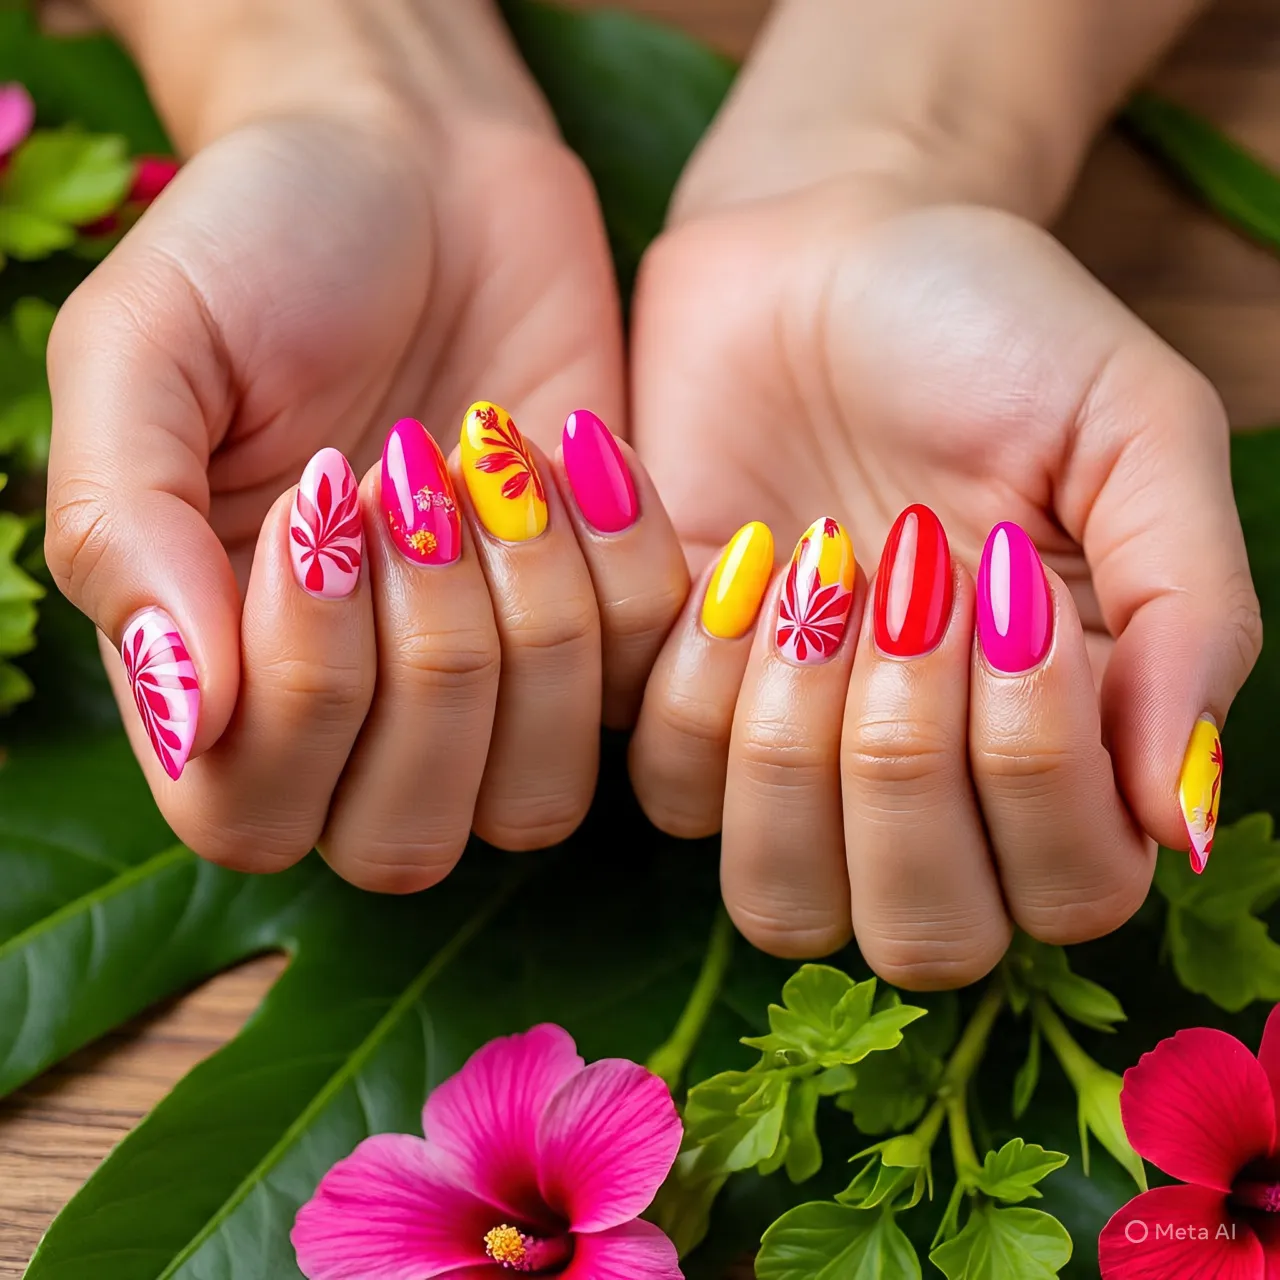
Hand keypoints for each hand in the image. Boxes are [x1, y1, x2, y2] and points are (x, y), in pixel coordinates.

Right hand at [45, 0, 686, 885]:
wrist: (424, 163)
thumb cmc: (261, 246)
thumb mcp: (143, 350)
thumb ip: (126, 531)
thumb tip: (183, 711)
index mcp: (221, 674)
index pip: (250, 814)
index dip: (302, 688)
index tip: (322, 497)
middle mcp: (358, 715)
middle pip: (401, 839)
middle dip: (428, 662)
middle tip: (410, 475)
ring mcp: (495, 689)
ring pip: (534, 800)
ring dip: (532, 626)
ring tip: (494, 461)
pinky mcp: (606, 633)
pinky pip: (646, 694)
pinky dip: (623, 569)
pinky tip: (577, 448)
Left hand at [628, 0, 1258, 984]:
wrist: (823, 249)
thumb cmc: (994, 329)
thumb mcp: (1138, 434)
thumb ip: (1190, 619)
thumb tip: (1186, 821)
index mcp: (1060, 739)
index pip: (1068, 894)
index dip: (1035, 777)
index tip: (1006, 586)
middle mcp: (924, 783)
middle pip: (918, 935)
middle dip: (903, 772)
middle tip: (905, 582)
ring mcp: (788, 757)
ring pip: (778, 895)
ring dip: (791, 737)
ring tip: (813, 562)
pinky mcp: (670, 704)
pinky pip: (660, 783)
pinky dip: (692, 670)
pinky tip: (731, 543)